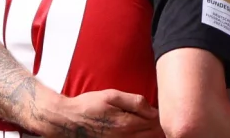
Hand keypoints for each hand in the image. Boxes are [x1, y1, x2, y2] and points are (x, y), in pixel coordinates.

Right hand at [40, 89, 164, 137]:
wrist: (66, 121)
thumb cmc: (88, 105)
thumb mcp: (112, 96)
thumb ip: (135, 102)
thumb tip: (153, 110)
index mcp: (127, 123)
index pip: (154, 123)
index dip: (161, 117)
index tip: (162, 111)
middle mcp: (125, 137)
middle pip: (152, 135)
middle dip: (158, 127)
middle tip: (160, 119)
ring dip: (150, 134)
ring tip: (152, 127)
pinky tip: (139, 133)